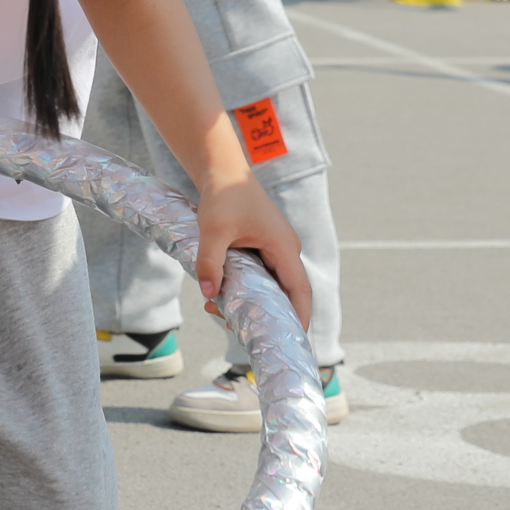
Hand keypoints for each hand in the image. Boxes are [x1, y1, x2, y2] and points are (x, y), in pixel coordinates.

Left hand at [191, 172, 310, 328]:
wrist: (223, 171)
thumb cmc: (224, 195)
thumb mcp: (213, 230)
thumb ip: (210, 262)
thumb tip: (209, 293)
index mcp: (283, 246)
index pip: (300, 289)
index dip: (300, 315)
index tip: (294, 338)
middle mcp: (285, 250)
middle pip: (286, 292)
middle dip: (267, 314)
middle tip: (236, 327)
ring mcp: (276, 249)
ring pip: (271, 285)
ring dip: (251, 302)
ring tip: (218, 309)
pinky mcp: (264, 248)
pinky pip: (261, 275)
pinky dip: (246, 288)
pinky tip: (220, 294)